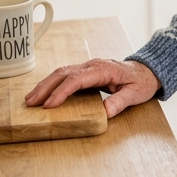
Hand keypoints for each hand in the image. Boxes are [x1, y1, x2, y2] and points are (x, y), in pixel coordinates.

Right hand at [24, 58, 159, 117]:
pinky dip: (51, 83)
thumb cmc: (140, 82)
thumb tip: (105, 111)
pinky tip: (42, 93)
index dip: (62, 91)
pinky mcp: (85, 71)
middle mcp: (92, 65)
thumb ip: (121, 102)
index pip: (77, 79)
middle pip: (64, 73)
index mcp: (103, 69)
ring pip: (61, 72)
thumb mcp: (136, 93)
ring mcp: (87, 66)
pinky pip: (65, 75)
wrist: (146, 70)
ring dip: (45, 85)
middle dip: (46, 87)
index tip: (49, 105)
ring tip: (30, 99)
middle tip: (31, 102)